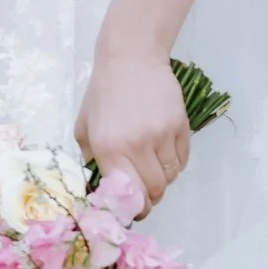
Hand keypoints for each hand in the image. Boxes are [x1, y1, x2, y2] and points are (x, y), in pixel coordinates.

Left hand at [75, 44, 189, 209]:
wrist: (131, 58)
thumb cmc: (104, 94)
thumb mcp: (84, 128)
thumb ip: (91, 161)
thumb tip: (102, 190)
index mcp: (109, 149)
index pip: (129, 196)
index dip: (134, 209)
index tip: (133, 210)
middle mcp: (137, 145)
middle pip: (155, 191)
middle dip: (151, 198)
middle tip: (145, 192)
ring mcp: (161, 135)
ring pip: (171, 177)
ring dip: (163, 179)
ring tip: (152, 166)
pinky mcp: (180, 126)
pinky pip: (182, 160)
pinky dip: (174, 163)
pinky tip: (163, 151)